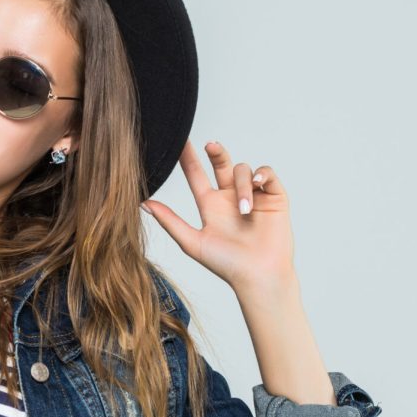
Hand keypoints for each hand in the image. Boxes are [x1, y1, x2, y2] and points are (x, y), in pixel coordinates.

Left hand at [140, 140, 295, 293]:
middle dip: (216, 152)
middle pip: (220, 163)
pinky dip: (263, 174)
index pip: (196, 174)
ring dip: (242, 186)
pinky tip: (258, 183)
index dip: (187, 158)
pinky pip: (267, 174)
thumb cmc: (226, 265)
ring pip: (243, 170)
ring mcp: (252, 195)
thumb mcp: (192, 242)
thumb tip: (143, 204)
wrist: (258, 276)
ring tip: (244, 210)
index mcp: (210, 205)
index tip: (178, 140)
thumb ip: (170, 221)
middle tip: (210, 146)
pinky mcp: (274, 197)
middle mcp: (230, 197)